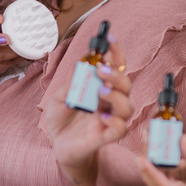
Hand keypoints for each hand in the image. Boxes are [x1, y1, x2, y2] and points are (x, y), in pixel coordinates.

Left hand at [43, 35, 131, 184]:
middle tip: (101, 70)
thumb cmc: (61, 120)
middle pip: (126, 85)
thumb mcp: (58, 97)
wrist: (58, 146)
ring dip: (117, 96)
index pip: (114, 68)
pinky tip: (101, 117)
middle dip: (117, 75)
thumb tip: (80, 64)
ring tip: (101, 91)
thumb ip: (70, 83)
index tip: (109, 39)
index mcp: (100, 88)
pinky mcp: (106, 136)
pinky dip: (115, 122)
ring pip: (127, 107)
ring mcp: (109, 119)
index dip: (115, 53)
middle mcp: (109, 102)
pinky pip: (120, 129)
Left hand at [138, 134, 185, 185]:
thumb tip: (182, 139)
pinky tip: (155, 138)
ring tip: (147, 134)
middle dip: (148, 158)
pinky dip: (159, 152)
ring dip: (151, 153)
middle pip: (155, 178)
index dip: (151, 172)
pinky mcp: (172, 178)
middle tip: (145, 138)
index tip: (142, 158)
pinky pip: (162, 164)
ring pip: (156, 170)